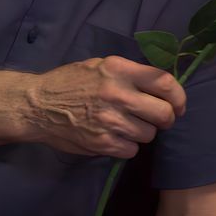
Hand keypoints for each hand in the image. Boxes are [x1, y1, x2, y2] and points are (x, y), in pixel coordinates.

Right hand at [25, 56, 186, 158]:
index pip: (165, 82)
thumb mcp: (101, 65)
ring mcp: (110, 119)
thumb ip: (131, 74)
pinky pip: (132, 150)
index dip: (179, 96)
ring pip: (149, 134)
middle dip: (166, 119)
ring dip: (143, 133)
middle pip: (164, 113)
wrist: (36, 105)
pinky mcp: (102, 142)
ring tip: (127, 126)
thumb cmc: (70, 82)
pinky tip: (115, 137)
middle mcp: (118, 93)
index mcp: (119, 70)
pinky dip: (127, 146)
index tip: (178, 105)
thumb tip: (163, 86)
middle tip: (158, 120)